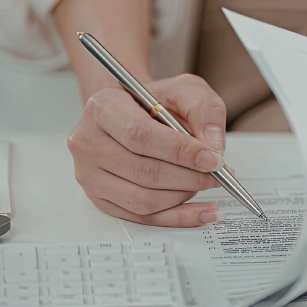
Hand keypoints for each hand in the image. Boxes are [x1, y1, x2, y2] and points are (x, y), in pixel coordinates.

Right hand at [67, 74, 228, 226]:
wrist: (132, 114)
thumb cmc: (153, 102)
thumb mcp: (183, 89)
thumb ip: (202, 108)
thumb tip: (213, 145)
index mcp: (103, 108)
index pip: (140, 136)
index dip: (180, 151)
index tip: (213, 159)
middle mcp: (88, 142)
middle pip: (143, 172)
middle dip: (189, 177)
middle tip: (218, 174)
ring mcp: (90, 174)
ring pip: (143, 200)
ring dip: (183, 196)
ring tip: (207, 183)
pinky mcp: (100, 199)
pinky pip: (142, 218)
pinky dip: (177, 218)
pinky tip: (201, 211)